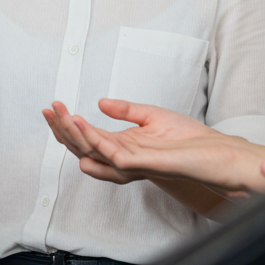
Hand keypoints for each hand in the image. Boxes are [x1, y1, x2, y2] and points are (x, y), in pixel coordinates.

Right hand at [45, 98, 264, 196]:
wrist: (216, 155)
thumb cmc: (190, 140)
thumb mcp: (152, 116)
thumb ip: (126, 110)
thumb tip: (100, 103)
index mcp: (122, 146)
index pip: (86, 137)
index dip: (67, 123)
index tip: (52, 106)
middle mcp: (122, 157)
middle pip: (81, 147)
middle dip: (61, 128)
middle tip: (48, 108)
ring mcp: (130, 162)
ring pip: (90, 151)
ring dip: (72, 132)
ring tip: (59, 113)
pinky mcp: (141, 163)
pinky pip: (111, 153)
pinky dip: (94, 138)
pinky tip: (82, 122)